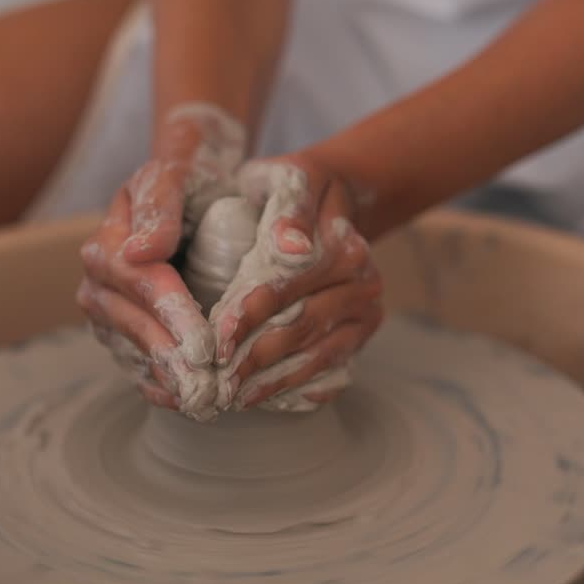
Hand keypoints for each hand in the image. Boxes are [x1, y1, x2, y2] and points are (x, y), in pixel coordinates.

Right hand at [76, 102, 244, 419]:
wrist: (193, 183)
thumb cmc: (188, 176)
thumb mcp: (175, 173)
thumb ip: (160, 206)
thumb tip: (142, 250)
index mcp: (109, 242)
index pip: (138, 283)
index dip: (172, 314)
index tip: (204, 343)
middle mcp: (99, 282)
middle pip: (133, 325)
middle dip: (172, 357)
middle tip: (208, 386)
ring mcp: (109, 313)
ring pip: (133, 352)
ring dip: (168, 380)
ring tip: (204, 403)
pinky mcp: (124, 335)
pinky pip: (136, 366)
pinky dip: (161, 387)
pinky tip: (187, 404)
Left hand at [211, 154, 382, 411]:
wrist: (337, 195)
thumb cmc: (298, 187)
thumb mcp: (291, 182)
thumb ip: (290, 211)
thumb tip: (291, 248)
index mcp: (343, 246)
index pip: (287, 288)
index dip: (249, 314)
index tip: (217, 339)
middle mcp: (363, 282)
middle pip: (300, 327)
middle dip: (255, 358)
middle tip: (217, 382)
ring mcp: (366, 311)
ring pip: (315, 355)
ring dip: (273, 381)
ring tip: (234, 399)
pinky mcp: (362, 332)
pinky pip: (333, 367)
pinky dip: (299, 388)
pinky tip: (265, 401)